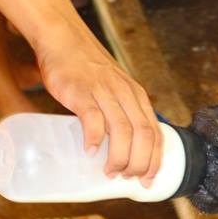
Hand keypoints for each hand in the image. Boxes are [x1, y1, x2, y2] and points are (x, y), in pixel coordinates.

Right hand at [36, 24, 162, 186]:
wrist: (62, 38)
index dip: (155, 160)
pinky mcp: (82, 91)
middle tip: (126, 178)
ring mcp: (104, 91)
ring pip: (123, 131)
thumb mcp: (114, 88)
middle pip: (142, 135)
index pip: (155, 133)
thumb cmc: (86, 68)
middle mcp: (125, 94)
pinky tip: (90, 151)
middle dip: (139, 163)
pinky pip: (93, 118)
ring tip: (110, 171)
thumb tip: (119, 146)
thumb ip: (119, 111)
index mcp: (136, 96)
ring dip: (119, 157)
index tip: (148, 180)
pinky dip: (94, 138)